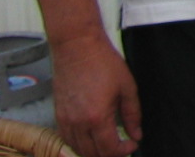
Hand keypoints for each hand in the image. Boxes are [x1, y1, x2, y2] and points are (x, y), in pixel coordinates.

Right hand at [50, 32, 141, 156]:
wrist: (77, 48)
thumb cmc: (103, 62)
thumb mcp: (127, 87)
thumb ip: (133, 114)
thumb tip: (136, 134)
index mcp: (97, 118)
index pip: (109, 149)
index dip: (123, 151)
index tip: (132, 144)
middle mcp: (78, 124)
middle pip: (92, 154)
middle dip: (109, 154)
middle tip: (121, 146)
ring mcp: (65, 121)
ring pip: (78, 149)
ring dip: (93, 151)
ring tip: (108, 143)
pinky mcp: (58, 115)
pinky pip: (67, 139)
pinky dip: (79, 144)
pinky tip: (90, 137)